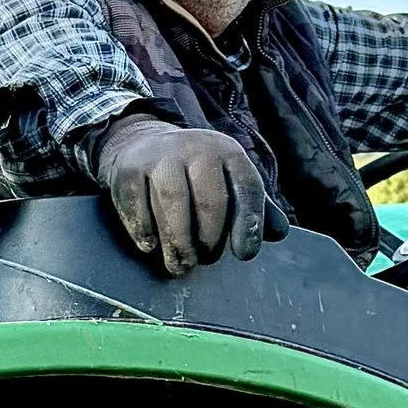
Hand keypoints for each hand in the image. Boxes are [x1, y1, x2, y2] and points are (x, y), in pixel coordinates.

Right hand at [94, 113, 285, 275]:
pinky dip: (145, 231)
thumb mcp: (229, 182)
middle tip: (204, 260)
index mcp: (228, 152)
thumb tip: (279, 232)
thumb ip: (256, 207)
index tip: (244, 254)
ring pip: (173, 205)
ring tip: (180, 264)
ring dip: (178, 243)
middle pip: (210, 202)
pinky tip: (151, 246)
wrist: (141, 143)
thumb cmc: (194, 175)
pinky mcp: (129, 169)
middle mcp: (197, 148)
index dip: (249, 224)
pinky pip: (137, 206)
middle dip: (208, 241)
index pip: (247, 188)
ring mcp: (160, 156)